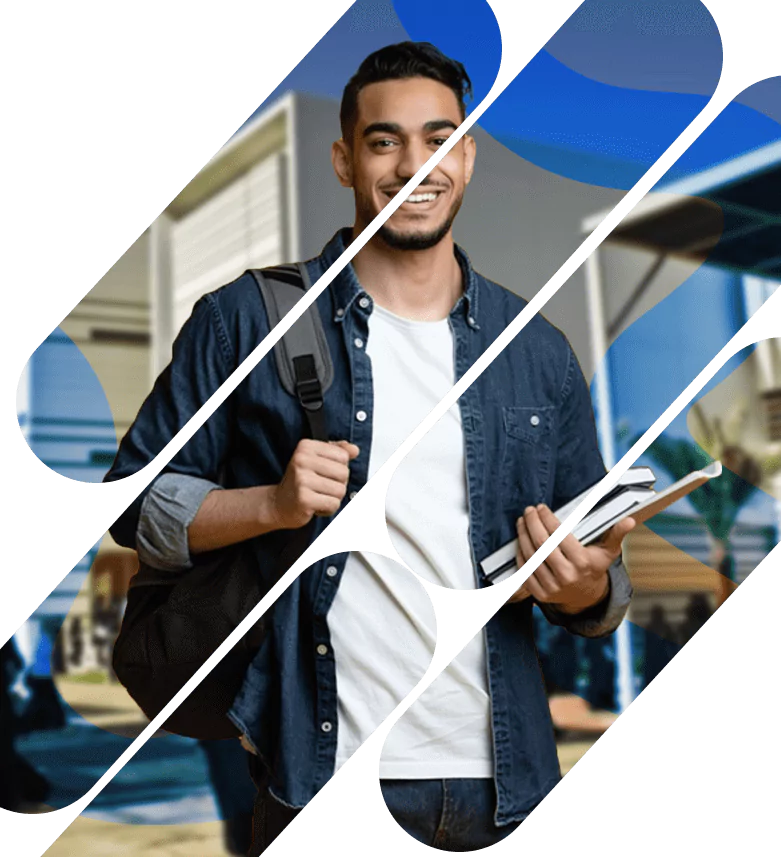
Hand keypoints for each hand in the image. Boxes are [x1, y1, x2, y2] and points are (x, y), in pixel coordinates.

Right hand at [270, 439, 359, 529]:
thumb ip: (337, 452)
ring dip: (333, 498)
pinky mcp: (304, 499)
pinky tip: (315, 506)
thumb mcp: (316, 460)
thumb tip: (354, 449)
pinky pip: (333, 504)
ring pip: (340, 490)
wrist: (277, 504)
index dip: (339, 468)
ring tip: (317, 496)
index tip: (323, 473)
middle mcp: (302, 460)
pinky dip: (328, 509)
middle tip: (320, 487)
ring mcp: (302, 479)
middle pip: (344, 473)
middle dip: (337, 484)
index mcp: (306, 446)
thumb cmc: (299, 482)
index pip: (343, 456)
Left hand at [508, 504, 635, 611]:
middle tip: (529, 510)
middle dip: (532, 524)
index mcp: (582, 563)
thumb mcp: (608, 551)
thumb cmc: (595, 566)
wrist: (586, 596)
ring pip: (531, 556)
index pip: (559, 536)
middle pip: (542, 545)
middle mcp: (566, 576)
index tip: (541, 507)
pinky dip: (520, 554)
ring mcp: (552, 587)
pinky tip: (521, 539)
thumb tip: (629, 520)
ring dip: (523, 535)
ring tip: (522, 520)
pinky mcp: (540, 594)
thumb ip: (616, 534)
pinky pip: (525, 571)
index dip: (547, 519)